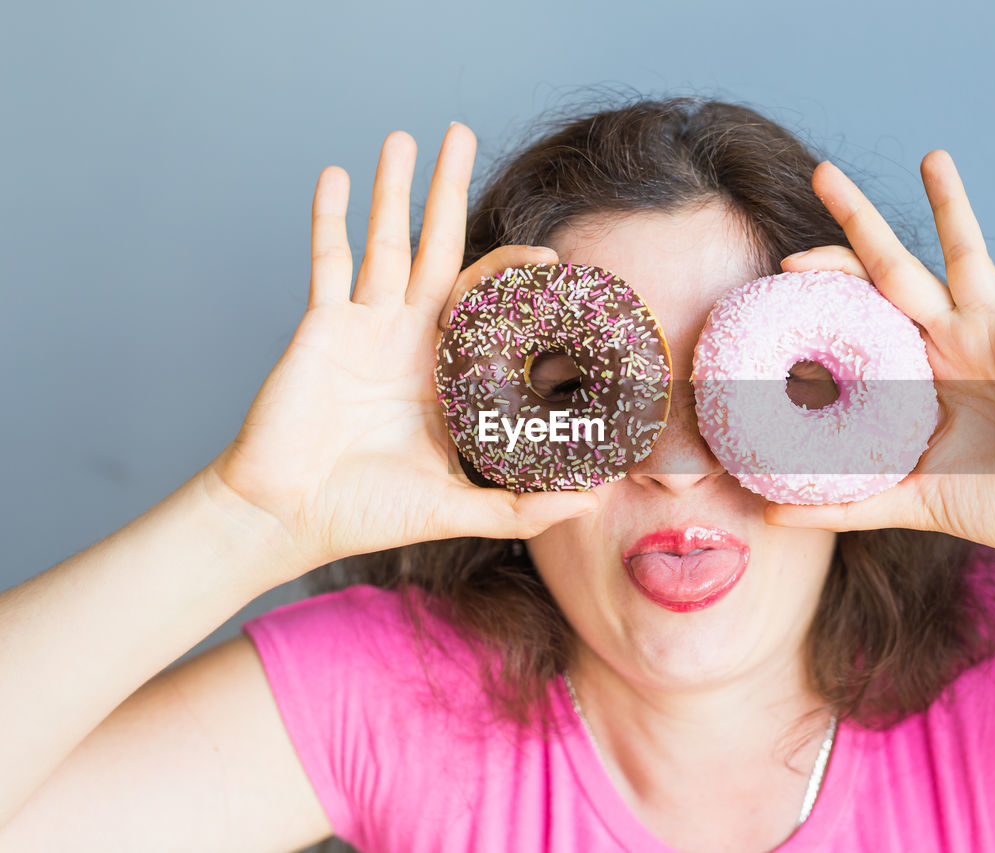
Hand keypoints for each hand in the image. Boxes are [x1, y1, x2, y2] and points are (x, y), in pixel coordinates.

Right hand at [206, 126, 597, 574]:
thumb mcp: (458, 508)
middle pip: (436, 246)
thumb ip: (523, 505)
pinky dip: (329, 220)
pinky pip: (326, 262)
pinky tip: (337, 175)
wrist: (290, 517)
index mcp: (444, 370)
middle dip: (447, 190)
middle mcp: (407, 337)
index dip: (515, 274)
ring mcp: (363, 326)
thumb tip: (594, 499)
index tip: (553, 257)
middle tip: (461, 133)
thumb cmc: (367, 513)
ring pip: (383, 241)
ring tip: (405, 137)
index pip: (486, 302)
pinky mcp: (320, 327)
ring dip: (393, 189)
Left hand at [764, 151, 994, 572]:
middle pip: (895, 268)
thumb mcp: (910, 500)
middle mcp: (954, 342)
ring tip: (931, 156)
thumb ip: (845, 504)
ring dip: (952, 206)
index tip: (781, 266)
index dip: (826, 286)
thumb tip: (771, 517)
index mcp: (920, 371)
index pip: (861, 312)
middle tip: (822, 171)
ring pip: (969, 257)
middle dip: (859, 222)